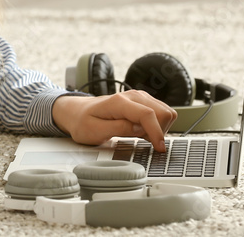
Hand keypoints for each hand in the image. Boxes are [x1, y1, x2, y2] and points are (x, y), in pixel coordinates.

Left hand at [51, 91, 178, 151]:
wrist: (78, 112)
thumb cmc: (83, 122)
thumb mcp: (95, 131)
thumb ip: (119, 129)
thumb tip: (140, 129)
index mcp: (119, 102)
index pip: (148, 114)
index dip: (157, 132)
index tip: (159, 148)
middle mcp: (132, 96)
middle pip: (163, 112)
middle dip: (160, 131)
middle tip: (145, 141)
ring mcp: (139, 97)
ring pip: (166, 111)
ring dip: (160, 128)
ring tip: (142, 136)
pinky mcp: (143, 101)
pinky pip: (161, 112)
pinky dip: (158, 124)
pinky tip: (144, 131)